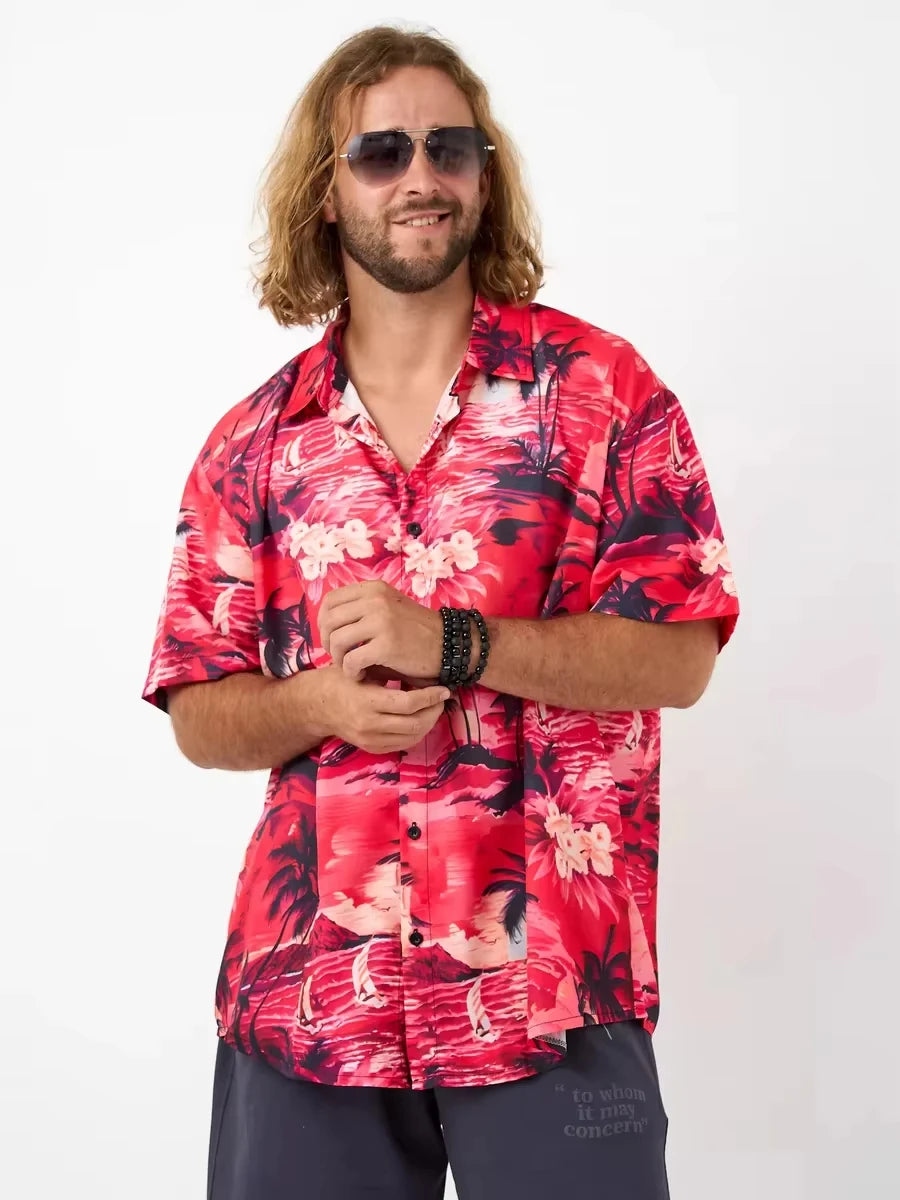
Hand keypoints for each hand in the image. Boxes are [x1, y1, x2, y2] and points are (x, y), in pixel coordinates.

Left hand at [318, 581, 443, 683]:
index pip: (330, 601)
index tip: (331, 638)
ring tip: (351, 667)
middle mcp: (375, 600)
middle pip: (329, 622)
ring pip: (336, 641)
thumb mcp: (389, 607)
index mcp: (373, 589)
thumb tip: (327, 622)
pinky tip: (362, 675)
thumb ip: (362, 608)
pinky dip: (351, 672)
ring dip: (339, 660)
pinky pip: (351, 661)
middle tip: (340, 657)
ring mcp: (380, 621)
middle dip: (328, 643)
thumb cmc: (415, 630)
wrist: (447, 644)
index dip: (323, 622)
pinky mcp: (385, 645)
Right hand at [319, 666, 449, 754]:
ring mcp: (370, 740)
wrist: (316, 706)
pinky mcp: (371, 748)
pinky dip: (416, 732)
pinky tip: (419, 718)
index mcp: (367, 701)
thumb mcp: (364, 669)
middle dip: (434, 711)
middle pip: (415, 723)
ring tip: (433, 708)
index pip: (409, 703)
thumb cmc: (341, 680)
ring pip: (412, 737)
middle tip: (442, 698)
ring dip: (429, 723)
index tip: (444, 689)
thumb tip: (426, 674)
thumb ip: (393, 672)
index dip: (431, 697)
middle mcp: (369, 724)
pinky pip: (403, 744)